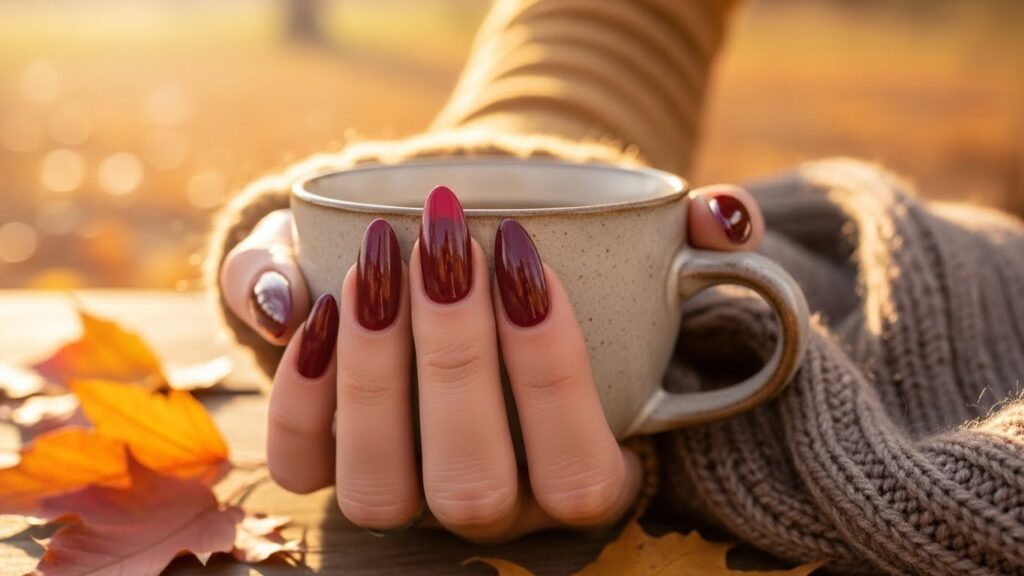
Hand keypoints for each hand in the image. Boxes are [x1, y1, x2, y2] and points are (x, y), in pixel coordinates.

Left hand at [220, 184, 763, 542]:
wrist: (470, 265)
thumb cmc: (557, 263)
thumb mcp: (642, 248)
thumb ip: (705, 234)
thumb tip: (723, 222)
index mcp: (584, 477)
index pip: (579, 472)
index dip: (551, 374)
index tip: (529, 257)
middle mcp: (494, 508)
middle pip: (472, 485)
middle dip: (457, 358)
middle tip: (450, 241)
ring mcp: (407, 497)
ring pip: (380, 490)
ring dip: (376, 374)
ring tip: (382, 260)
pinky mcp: (332, 467)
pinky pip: (305, 466)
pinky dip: (303, 393)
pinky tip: (322, 308)